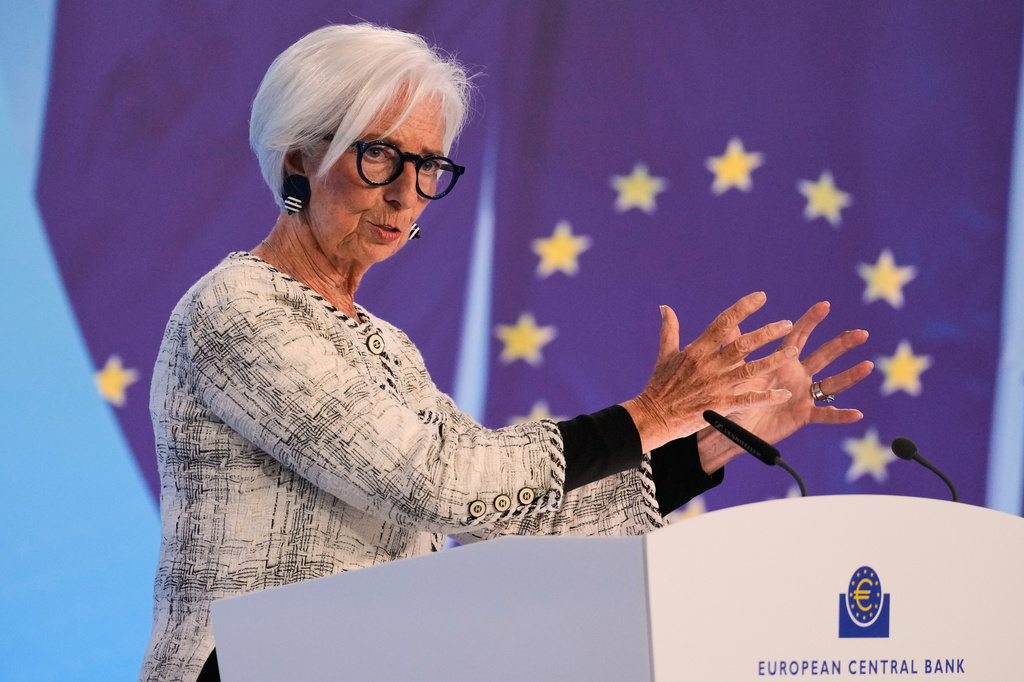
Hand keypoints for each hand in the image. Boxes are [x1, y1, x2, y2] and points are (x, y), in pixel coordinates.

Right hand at [623, 292, 796, 451]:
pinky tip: (785, 393)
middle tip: (787, 324)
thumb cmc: (658, 386)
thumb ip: (669, 329)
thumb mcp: (664, 355)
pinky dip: (767, 397)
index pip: (724, 323)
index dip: (743, 308)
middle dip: (767, 333)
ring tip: (793, 351)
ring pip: (751, 369)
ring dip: (774, 360)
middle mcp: (709, 365)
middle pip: (743, 344)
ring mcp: (716, 386)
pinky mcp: (720, 406)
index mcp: (697, 350)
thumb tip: (665, 307)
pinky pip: (749, 400)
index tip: (761, 297)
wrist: (652, 417)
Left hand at [701, 301, 872, 469]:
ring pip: (831, 383)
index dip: (811, 320)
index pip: (799, 336)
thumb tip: (727, 323)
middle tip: (861, 333)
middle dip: (842, 344)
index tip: (824, 304)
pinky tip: (856, 413)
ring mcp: (803, 395)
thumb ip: (735, 348)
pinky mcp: (803, 415)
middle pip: (824, 355)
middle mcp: (797, 375)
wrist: (733, 428)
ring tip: (868, 366)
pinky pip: (825, 415)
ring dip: (850, 375)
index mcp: (782, 361)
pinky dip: (840, 415)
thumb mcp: (735, 371)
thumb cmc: (734, 396)